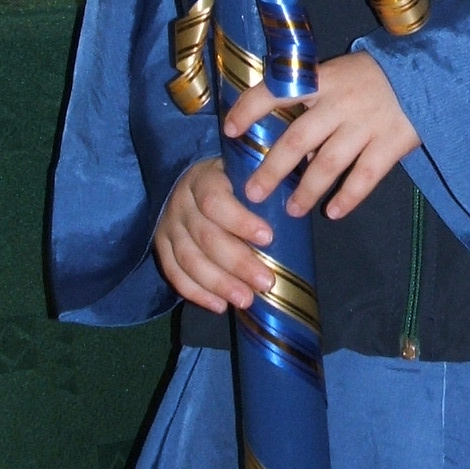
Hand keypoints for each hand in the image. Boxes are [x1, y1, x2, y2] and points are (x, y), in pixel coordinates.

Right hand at [153, 157, 275, 313]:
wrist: (187, 180)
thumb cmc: (230, 178)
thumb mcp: (244, 166)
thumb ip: (269, 170)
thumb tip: (308, 163)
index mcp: (203, 179)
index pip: (215, 201)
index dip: (240, 221)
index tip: (268, 237)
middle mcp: (181, 203)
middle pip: (206, 237)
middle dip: (238, 263)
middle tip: (266, 282)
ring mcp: (168, 226)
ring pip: (189, 260)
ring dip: (219, 284)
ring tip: (246, 300)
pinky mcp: (161, 247)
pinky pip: (174, 274)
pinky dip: (196, 293)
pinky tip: (220, 306)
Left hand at [225, 51, 419, 219]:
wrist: (430, 73)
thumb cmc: (376, 76)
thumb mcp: (340, 75)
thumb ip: (316, 103)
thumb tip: (294, 148)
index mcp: (324, 79)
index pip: (277, 91)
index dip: (250, 109)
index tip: (229, 130)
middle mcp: (340, 102)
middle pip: (297, 138)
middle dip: (272, 169)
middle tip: (252, 193)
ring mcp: (366, 124)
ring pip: (328, 163)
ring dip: (306, 190)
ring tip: (291, 210)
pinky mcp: (392, 142)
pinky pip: (365, 176)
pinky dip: (348, 196)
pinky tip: (334, 212)